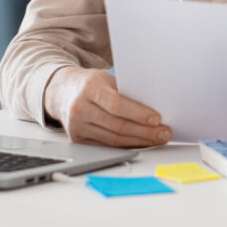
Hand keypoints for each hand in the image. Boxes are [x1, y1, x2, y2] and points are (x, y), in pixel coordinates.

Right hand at [43, 67, 170, 147]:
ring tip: (157, 139)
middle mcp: (80, 108)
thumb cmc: (90, 84)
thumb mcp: (106, 79)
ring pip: (113, 140)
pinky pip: (106, 146)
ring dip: (139, 141)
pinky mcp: (77, 140)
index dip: (139, 113)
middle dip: (145, 132)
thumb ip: (125, 91)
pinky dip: (126, 146)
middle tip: (164, 133)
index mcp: (89, 88)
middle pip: (118, 126)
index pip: (117, 105)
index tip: (157, 118)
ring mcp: (77, 127)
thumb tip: (154, 105)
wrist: (62, 92)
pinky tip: (140, 143)